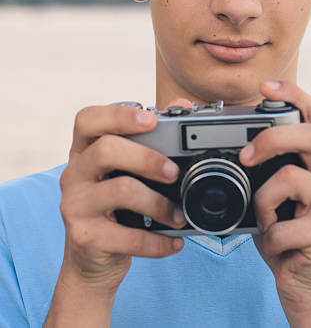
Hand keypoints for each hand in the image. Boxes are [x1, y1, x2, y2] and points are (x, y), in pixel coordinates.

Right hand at [58, 99, 189, 292]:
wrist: (92, 261)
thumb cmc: (116, 206)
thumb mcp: (128, 171)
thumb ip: (152, 138)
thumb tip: (182, 103)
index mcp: (84, 150)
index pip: (88, 120)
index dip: (119, 115)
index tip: (151, 120)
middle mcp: (74, 173)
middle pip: (106, 150)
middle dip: (147, 158)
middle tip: (173, 172)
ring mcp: (75, 205)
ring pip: (121, 191)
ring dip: (159, 203)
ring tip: (179, 215)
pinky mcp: (85, 237)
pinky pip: (128, 236)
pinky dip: (158, 241)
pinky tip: (174, 242)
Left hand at [239, 81, 310, 322]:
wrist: (302, 282)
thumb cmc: (280, 232)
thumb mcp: (265, 193)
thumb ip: (256, 168)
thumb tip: (220, 144)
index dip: (291, 93)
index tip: (265, 87)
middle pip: (308, 134)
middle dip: (271, 138)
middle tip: (246, 158)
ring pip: (291, 177)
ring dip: (263, 202)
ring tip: (265, 219)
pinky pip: (283, 223)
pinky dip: (267, 236)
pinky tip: (275, 244)